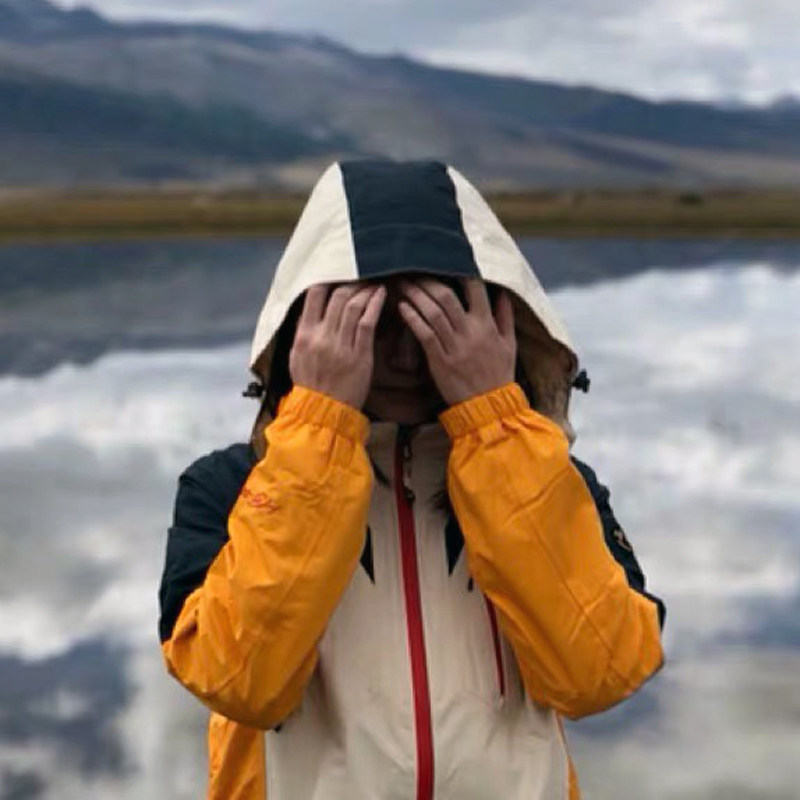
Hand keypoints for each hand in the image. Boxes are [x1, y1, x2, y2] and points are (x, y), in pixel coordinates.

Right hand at [289, 283, 386, 408]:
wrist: (324, 412)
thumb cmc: (311, 386)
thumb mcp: (296, 357)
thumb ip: (302, 333)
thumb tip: (308, 312)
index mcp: (304, 335)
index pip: (314, 296)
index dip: (327, 280)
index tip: (338, 274)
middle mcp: (321, 336)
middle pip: (337, 296)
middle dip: (351, 282)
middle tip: (362, 277)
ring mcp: (341, 345)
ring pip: (353, 305)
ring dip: (365, 290)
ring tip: (373, 283)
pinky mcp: (360, 354)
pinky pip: (367, 322)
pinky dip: (375, 304)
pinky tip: (381, 294)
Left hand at [398, 278, 515, 405]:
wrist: (489, 406)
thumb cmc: (499, 376)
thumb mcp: (509, 345)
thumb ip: (505, 318)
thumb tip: (502, 294)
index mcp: (487, 325)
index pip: (475, 289)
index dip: (460, 272)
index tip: (445, 261)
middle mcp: (470, 331)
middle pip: (446, 297)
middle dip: (428, 281)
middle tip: (413, 270)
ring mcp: (454, 346)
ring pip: (432, 313)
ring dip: (416, 295)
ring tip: (404, 283)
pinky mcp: (440, 360)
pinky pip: (424, 334)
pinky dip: (413, 318)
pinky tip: (402, 307)